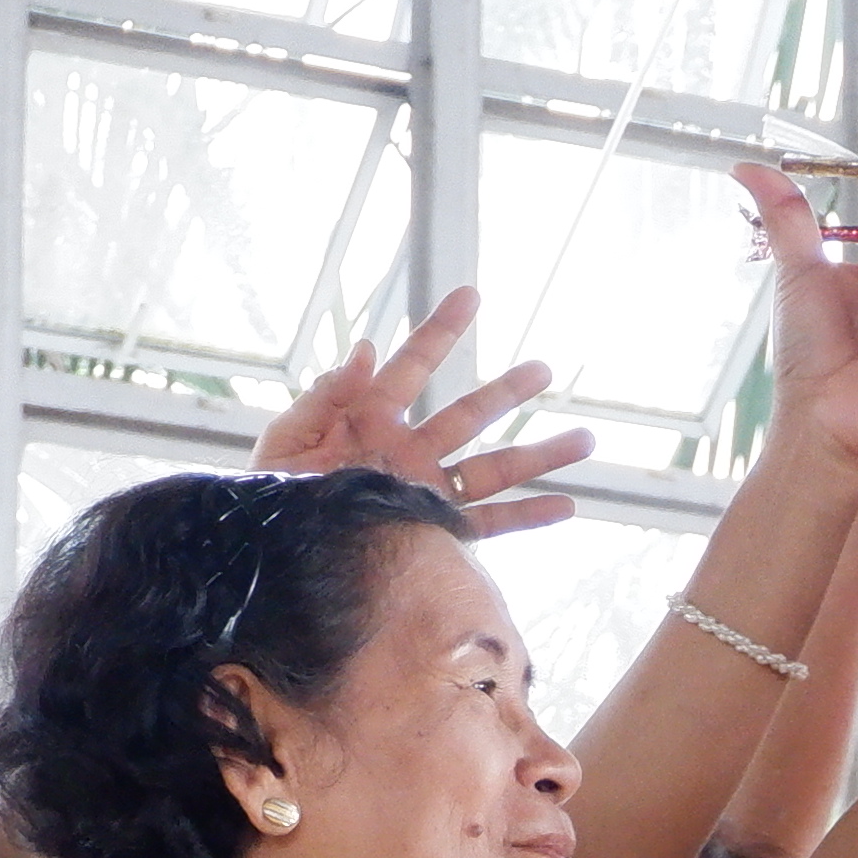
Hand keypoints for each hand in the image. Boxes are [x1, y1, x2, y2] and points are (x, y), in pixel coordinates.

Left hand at [250, 293, 594, 538]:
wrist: (274, 560)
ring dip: (538, 455)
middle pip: (469, 415)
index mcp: (371, 420)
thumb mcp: (286, 443)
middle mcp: (409, 454)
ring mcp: (427, 494)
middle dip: (507, 393)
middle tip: (543, 370)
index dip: (440, 331)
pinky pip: (489, 524)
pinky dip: (528, 517)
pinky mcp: (436, 534)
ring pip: (493, 469)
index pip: (412, 367)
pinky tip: (565, 506)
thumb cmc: (272, 500)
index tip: (471, 296)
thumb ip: (325, 399)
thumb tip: (366, 351)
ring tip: (584, 439)